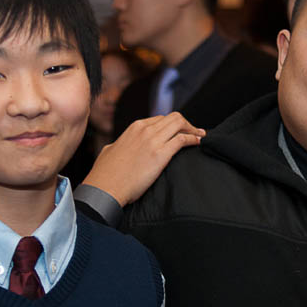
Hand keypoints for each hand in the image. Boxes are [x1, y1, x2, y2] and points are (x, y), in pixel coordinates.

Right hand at [82, 113, 205, 206]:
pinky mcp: (160, 154)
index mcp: (134, 128)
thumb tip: (120, 145)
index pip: (160, 119)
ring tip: (201, 136)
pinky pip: (182, 140)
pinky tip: (198, 143)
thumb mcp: (110, 150)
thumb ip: (120, 144)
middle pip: (174, 118)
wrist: (105, 188)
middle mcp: (145, 129)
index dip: (173, 125)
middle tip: (195, 132)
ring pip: (180, 124)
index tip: (180, 131)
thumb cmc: (105, 174)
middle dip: (186, 124)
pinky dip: (193, 139)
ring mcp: (153, 140)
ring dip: (193, 130)